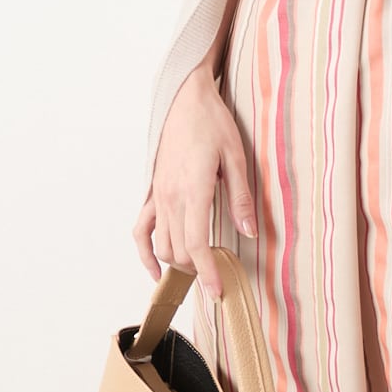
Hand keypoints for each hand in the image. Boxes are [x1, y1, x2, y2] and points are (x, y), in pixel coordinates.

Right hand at [131, 66, 255, 300]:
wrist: (186, 99)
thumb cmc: (213, 123)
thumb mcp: (237, 156)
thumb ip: (241, 198)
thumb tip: (250, 232)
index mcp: (194, 189)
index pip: (196, 244)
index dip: (207, 273)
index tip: (218, 291)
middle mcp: (171, 197)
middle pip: (178, 251)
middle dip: (198, 268)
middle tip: (220, 274)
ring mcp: (159, 195)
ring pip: (161, 245)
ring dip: (178, 262)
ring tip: (199, 270)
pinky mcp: (153, 191)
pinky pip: (141, 229)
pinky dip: (145, 253)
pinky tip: (156, 269)